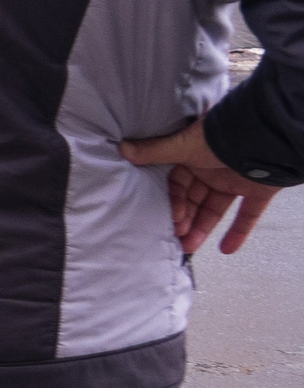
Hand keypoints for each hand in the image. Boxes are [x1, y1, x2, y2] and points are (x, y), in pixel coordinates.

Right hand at [121, 118, 280, 254]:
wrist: (263, 138)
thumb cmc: (220, 137)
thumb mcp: (183, 145)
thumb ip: (155, 151)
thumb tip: (123, 148)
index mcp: (193, 156)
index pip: (178, 184)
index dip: (174, 202)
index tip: (172, 218)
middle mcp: (212, 169)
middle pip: (195, 200)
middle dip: (185, 220)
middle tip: (177, 239)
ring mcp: (235, 180)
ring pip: (215, 210)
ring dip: (202, 229)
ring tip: (189, 247)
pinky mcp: (258, 191)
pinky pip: (248, 215)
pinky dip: (239, 233)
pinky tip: (227, 250)